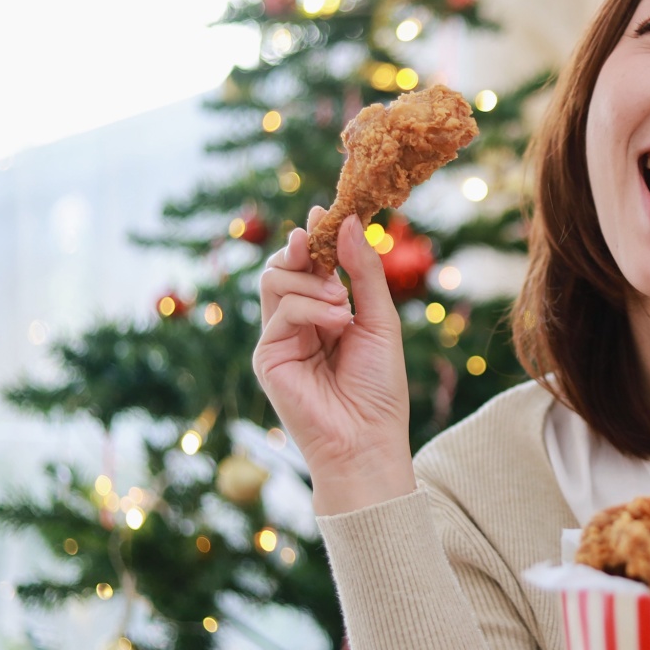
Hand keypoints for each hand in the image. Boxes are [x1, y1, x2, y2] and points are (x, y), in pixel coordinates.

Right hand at [253, 207, 415, 514]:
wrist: (368, 440)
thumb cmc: (380, 388)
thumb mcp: (381, 320)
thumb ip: (363, 271)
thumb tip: (349, 220)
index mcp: (326, 313)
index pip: (312, 264)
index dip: (317, 236)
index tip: (326, 209)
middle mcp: (299, 323)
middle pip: (285, 265)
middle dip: (303, 248)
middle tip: (321, 243)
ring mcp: (280, 339)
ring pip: (275, 280)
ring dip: (312, 282)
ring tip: (344, 306)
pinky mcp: (268, 357)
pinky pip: (281, 311)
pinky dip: (311, 308)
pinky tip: (337, 323)